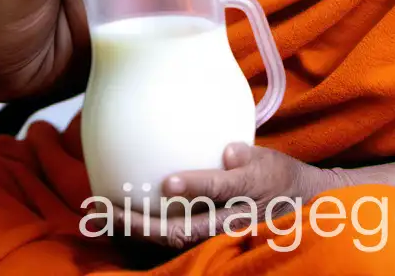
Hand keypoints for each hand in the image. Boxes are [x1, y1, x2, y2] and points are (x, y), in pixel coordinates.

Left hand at [111, 143, 342, 249]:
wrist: (297, 209)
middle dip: (140, 222)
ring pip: (170, 241)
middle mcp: (226, 221)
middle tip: (105, 208)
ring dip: (132, 230)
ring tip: (98, 216)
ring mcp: (214, 236)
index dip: (195, 186)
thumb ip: (245, 156)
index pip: (220, 190)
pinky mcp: (204, 241)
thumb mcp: (268, 160)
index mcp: (244, 193)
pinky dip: (139, 235)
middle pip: (181, 229)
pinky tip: (114, 223)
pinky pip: (168, 242)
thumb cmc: (276, 177)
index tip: (168, 182)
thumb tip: (227, 151)